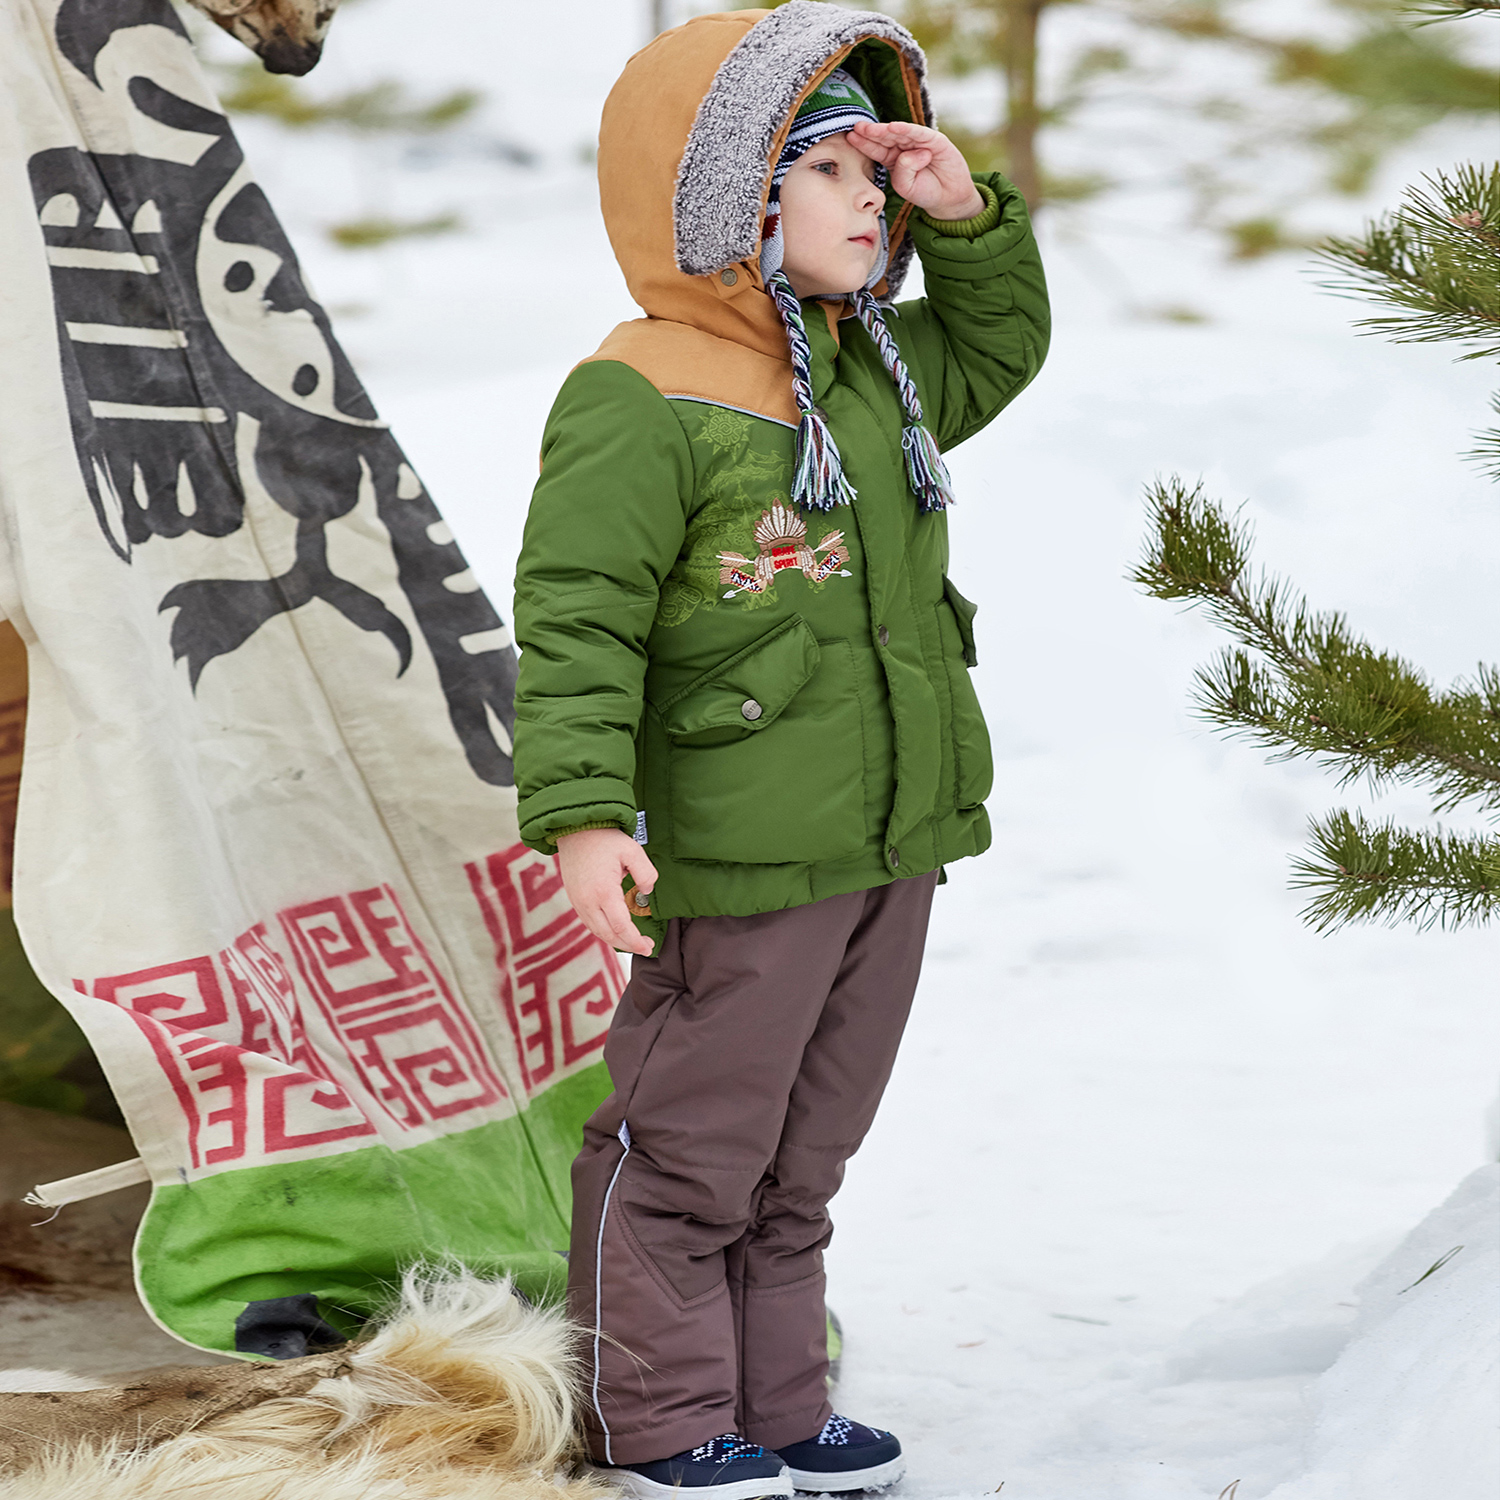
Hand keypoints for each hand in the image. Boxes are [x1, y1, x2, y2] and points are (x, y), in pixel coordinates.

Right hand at [556, 828, 656, 957]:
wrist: (574, 828)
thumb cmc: (604, 838)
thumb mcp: (632, 850)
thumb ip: (646, 873)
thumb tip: (647, 891)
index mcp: (603, 892)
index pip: (621, 927)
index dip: (636, 942)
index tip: (649, 946)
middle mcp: (587, 902)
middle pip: (609, 935)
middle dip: (628, 945)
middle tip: (646, 948)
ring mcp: (578, 902)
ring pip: (597, 931)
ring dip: (615, 940)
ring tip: (632, 942)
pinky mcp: (573, 898)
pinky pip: (589, 923)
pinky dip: (603, 931)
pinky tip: (615, 930)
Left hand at [847, 120, 983, 221]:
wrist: (947, 197)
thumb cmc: (924, 191)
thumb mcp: (905, 186)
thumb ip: (902, 171)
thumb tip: (909, 152)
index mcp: (893, 158)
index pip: (876, 148)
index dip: (864, 143)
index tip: (850, 137)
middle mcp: (905, 146)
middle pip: (885, 137)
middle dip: (870, 132)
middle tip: (856, 127)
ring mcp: (920, 141)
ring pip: (900, 133)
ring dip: (884, 130)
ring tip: (869, 128)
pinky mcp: (935, 141)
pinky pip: (919, 133)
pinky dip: (907, 129)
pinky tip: (894, 127)